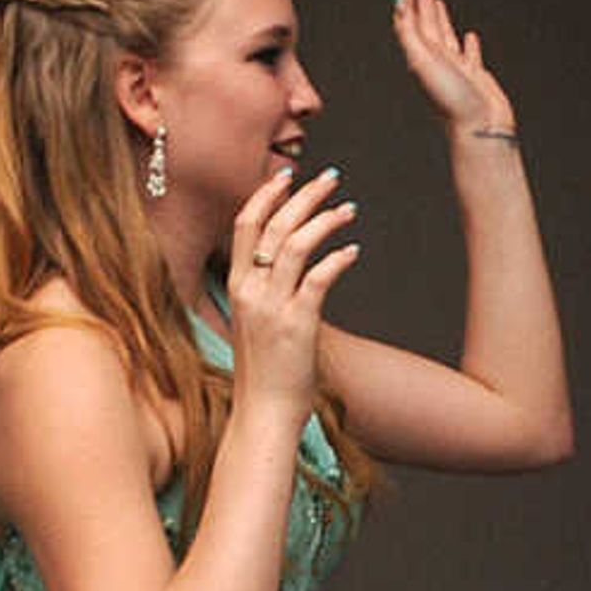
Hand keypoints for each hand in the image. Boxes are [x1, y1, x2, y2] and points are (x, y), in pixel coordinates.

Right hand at [225, 163, 359, 412]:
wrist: (263, 414)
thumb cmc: (264, 374)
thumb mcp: (254, 325)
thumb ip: (264, 295)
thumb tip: (286, 273)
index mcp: (237, 287)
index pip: (245, 226)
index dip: (266, 196)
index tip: (287, 176)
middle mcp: (250, 291)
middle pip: (273, 226)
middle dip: (303, 196)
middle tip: (331, 178)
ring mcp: (272, 307)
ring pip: (295, 245)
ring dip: (325, 220)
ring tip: (349, 208)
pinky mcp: (297, 324)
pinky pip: (318, 278)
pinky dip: (337, 258)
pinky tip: (353, 250)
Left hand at [391, 0, 512, 139]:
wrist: (479, 128)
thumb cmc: (450, 100)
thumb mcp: (423, 61)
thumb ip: (409, 33)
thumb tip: (399, 6)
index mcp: (422, 58)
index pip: (411, 24)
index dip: (407, 4)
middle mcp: (437, 63)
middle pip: (427, 27)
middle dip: (423, 5)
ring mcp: (456, 70)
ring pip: (447, 39)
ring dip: (442, 20)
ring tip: (439, 4)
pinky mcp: (475, 78)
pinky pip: (470, 56)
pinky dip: (469, 46)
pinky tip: (470, 38)